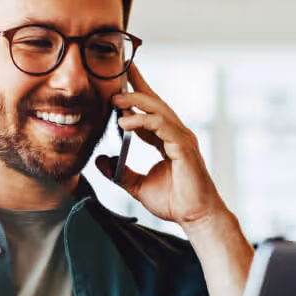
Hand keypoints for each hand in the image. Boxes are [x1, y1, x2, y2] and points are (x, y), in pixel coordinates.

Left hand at [94, 64, 225, 229]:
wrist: (195, 217)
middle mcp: (176, 134)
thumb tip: (100, 160)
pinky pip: (161, 125)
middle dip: (136, 86)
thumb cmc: (175, 201)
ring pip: (158, 109)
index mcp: (167, 139)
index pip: (150, 110)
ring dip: (135, 102)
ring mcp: (182, 138)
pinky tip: (125, 123)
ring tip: (114, 101)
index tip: (120, 78)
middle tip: (114, 78)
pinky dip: (143, 121)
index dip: (135, 94)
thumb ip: (119, 172)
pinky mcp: (184, 147)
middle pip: (154, 102)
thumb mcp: (137, 185)